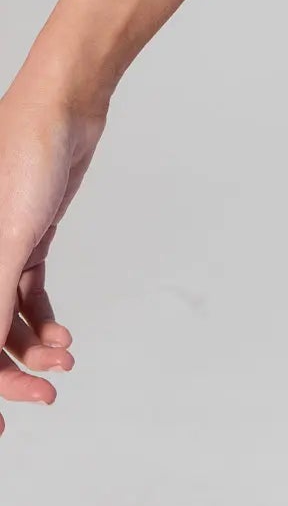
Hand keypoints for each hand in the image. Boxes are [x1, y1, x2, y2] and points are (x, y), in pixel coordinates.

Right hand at [0, 80, 103, 434]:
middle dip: (8, 373)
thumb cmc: (24, 157)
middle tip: (45, 399)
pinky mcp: (25, 237)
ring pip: (4, 318)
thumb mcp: (7, 241)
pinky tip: (64, 341)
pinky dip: (44, 320)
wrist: (64, 106)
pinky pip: (26, 294)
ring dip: (33, 348)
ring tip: (63, 361)